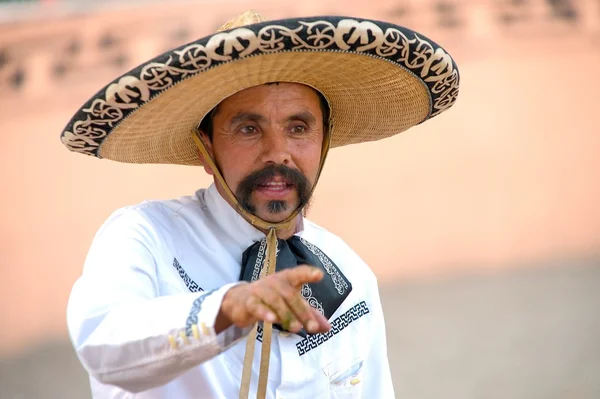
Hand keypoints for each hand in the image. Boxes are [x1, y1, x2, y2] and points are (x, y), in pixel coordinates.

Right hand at [216, 265, 330, 334]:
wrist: (240, 301)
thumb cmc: (271, 299)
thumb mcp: (291, 304)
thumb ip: (309, 314)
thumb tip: (328, 328)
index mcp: (287, 280)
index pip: (298, 274)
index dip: (308, 273)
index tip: (319, 274)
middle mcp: (275, 283)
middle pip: (290, 295)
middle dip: (302, 312)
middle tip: (312, 327)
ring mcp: (260, 291)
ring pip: (275, 301)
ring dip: (286, 315)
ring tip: (296, 328)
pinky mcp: (249, 302)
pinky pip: (257, 306)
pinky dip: (264, 313)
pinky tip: (271, 320)